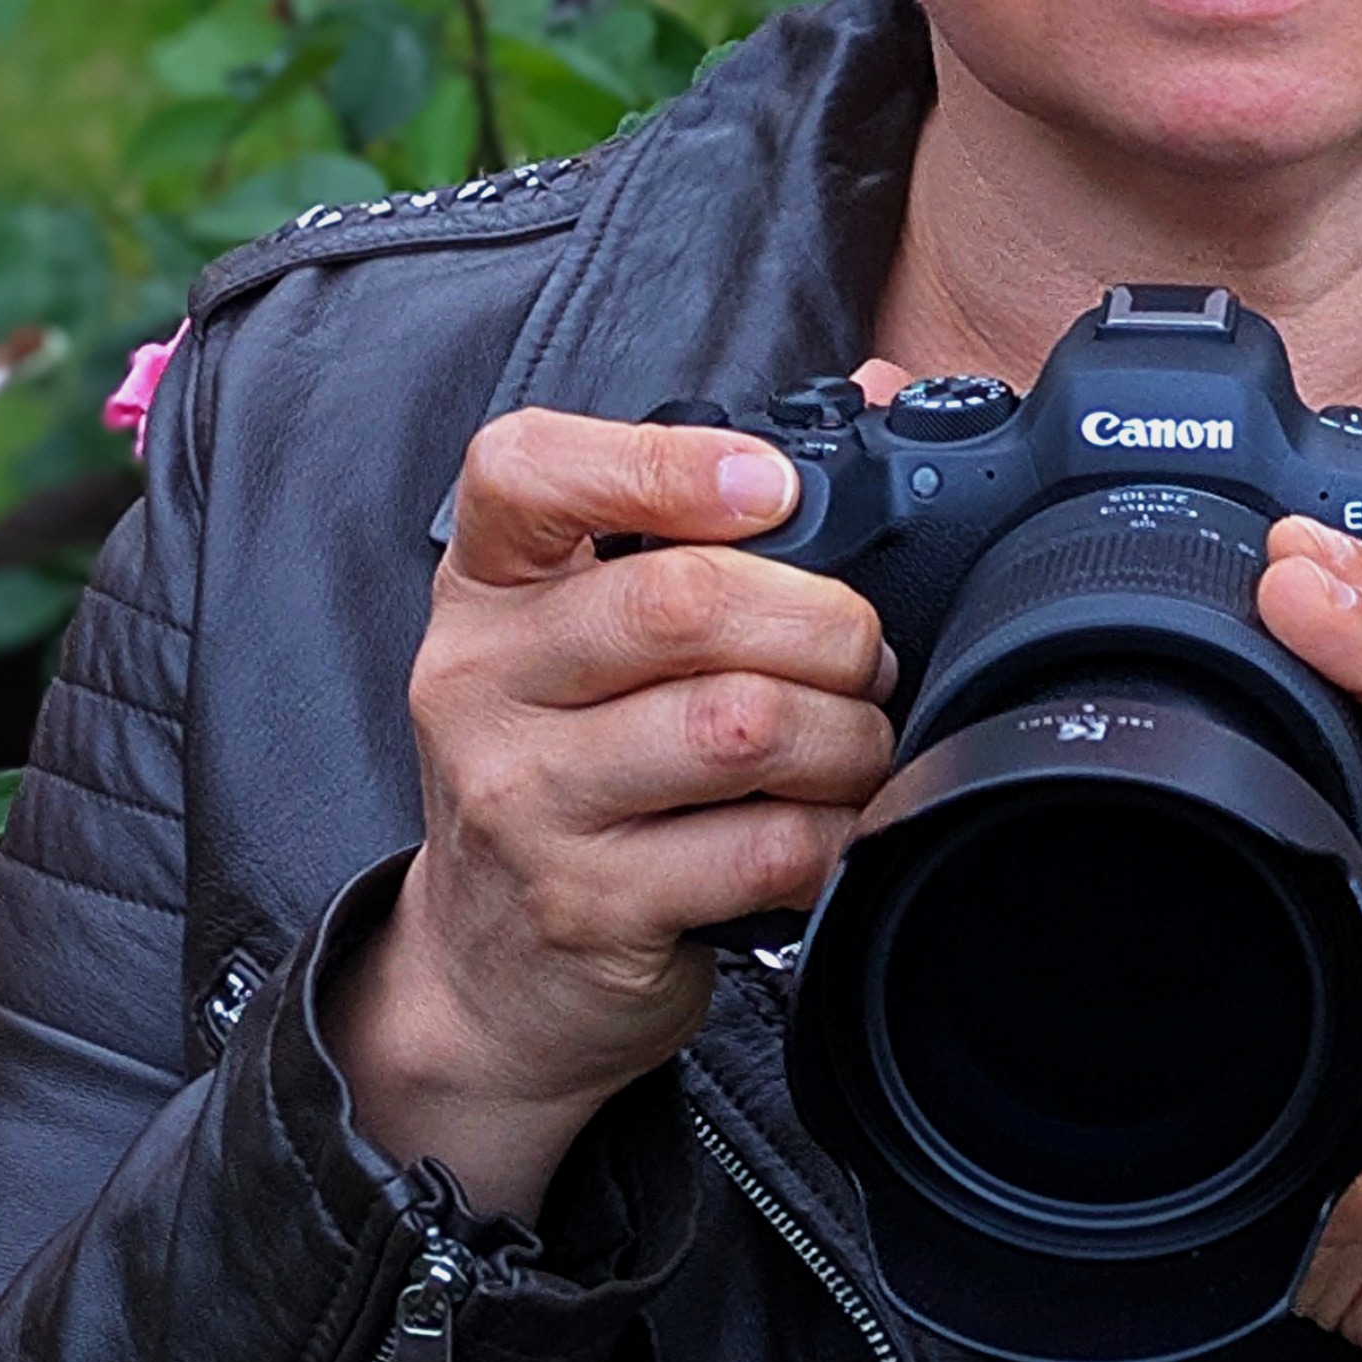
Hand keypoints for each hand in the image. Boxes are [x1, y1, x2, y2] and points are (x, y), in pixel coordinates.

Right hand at [331, 414, 897, 1219]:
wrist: (487, 972)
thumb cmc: (569, 771)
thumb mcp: (589, 636)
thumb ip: (706, 521)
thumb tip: (878, 389)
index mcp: (489, 586)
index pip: (525, 469)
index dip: (666, 463)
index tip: (773, 487)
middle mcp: (483, 679)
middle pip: (682, 602)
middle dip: (826, 621)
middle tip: (866, 654)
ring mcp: (523, 798)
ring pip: (739, 725)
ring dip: (846, 734)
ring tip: (858, 744)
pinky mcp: (585, 904)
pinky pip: (760, 846)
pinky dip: (832, 834)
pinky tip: (828, 830)